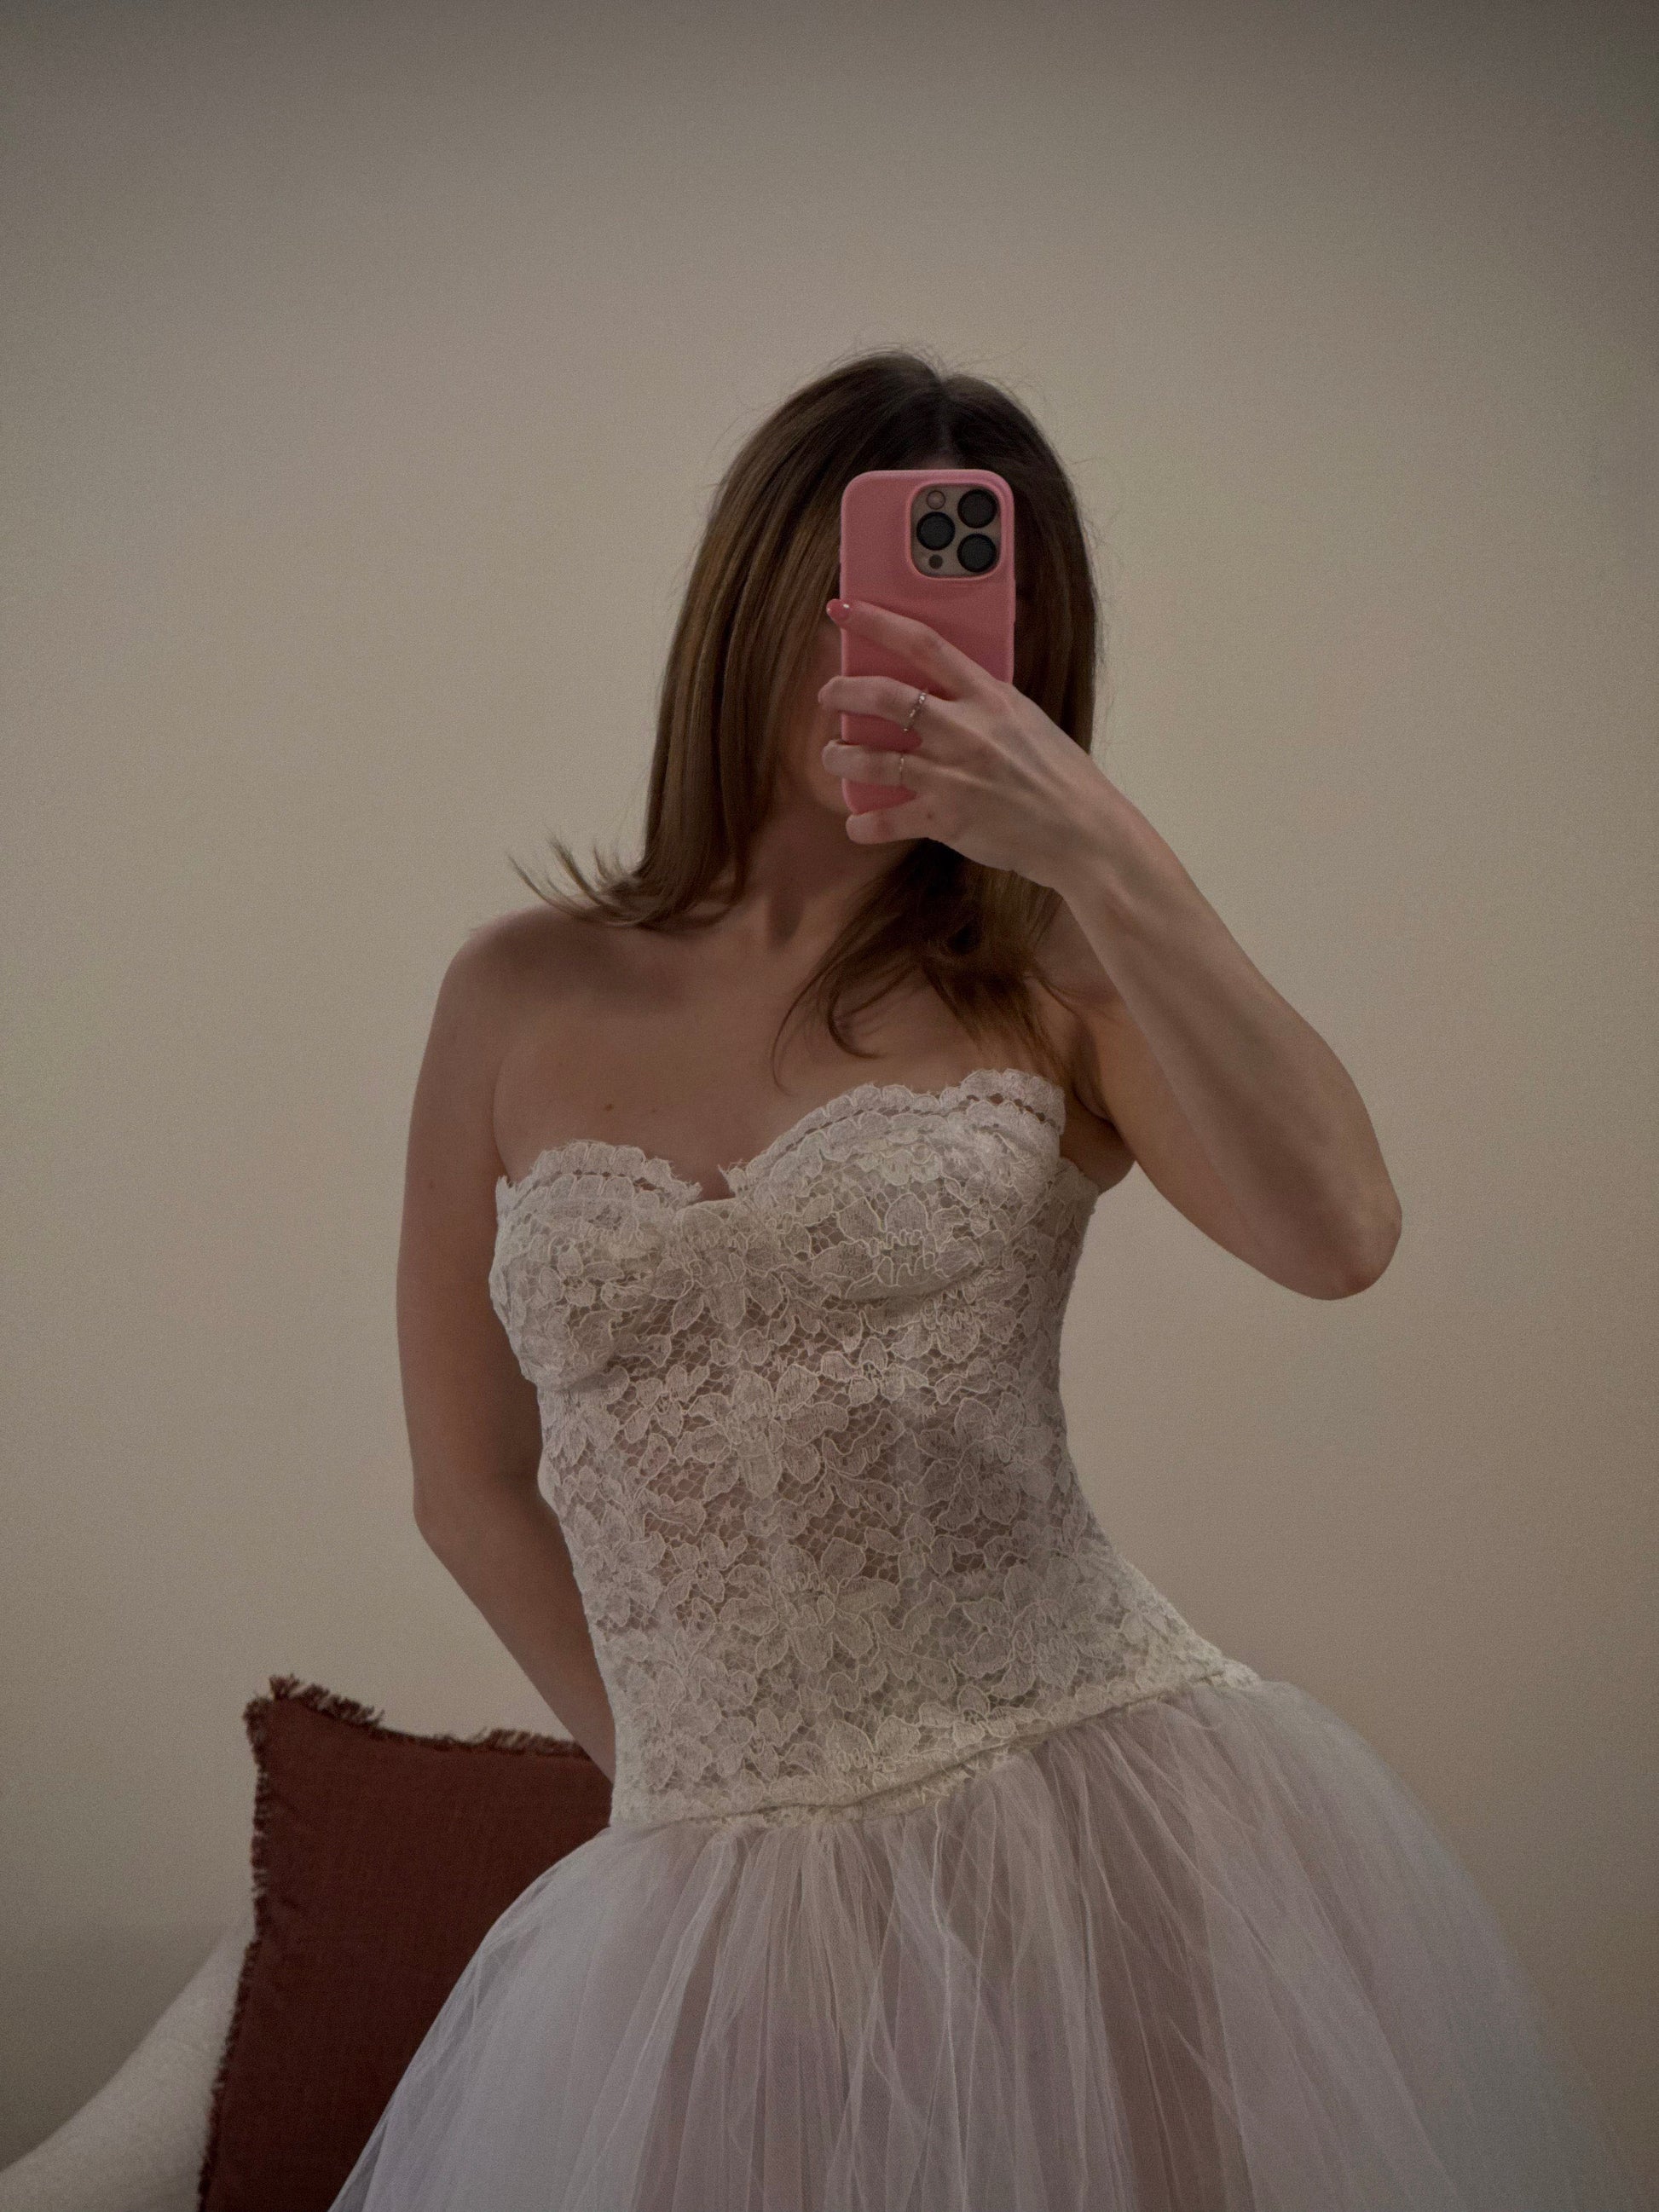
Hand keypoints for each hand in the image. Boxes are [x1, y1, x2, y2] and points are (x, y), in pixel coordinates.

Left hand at [817, 597, 1114, 890]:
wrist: (1083, 832)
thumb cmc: (1059, 775)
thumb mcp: (1025, 720)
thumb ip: (983, 703)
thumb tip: (941, 690)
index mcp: (988, 696)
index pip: (924, 644)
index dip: (876, 622)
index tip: (842, 610)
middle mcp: (965, 730)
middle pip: (884, 697)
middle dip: (843, 692)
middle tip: (829, 696)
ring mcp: (952, 775)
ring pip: (873, 758)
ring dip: (841, 756)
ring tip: (833, 755)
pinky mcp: (946, 819)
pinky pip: (887, 820)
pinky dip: (864, 823)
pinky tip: (857, 822)